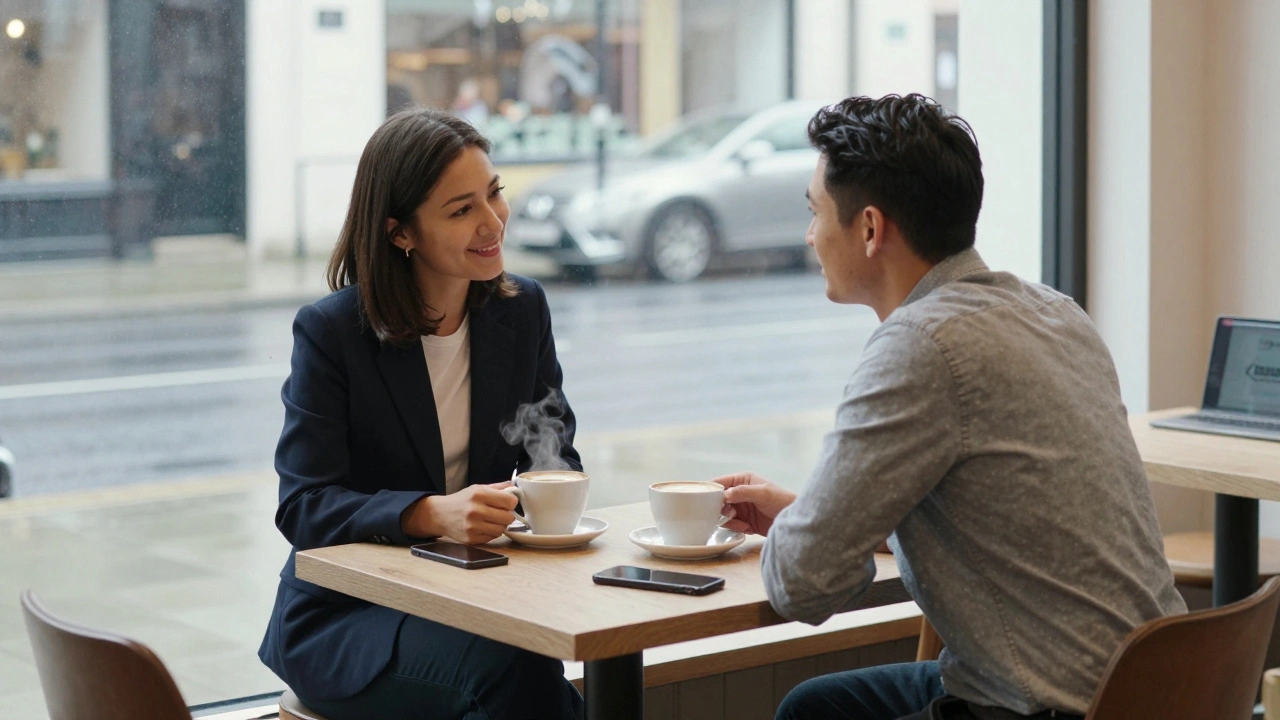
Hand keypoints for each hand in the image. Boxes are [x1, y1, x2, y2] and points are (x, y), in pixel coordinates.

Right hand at [402, 482, 517, 544]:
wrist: (440, 514)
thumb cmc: (461, 500)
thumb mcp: (477, 488)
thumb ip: (498, 488)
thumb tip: (516, 489)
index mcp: (479, 494)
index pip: (509, 501)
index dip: (512, 502)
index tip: (508, 503)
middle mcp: (476, 510)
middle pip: (508, 517)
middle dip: (507, 515)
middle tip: (500, 512)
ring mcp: (473, 526)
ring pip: (501, 529)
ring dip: (500, 525)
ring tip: (492, 520)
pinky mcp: (471, 539)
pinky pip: (492, 537)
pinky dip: (491, 533)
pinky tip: (484, 527)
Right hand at [712, 472, 795, 536]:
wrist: (793, 521)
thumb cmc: (782, 501)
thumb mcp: (763, 493)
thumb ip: (742, 492)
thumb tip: (724, 495)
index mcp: (743, 480)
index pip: (721, 482)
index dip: (711, 490)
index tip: (704, 499)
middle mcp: (740, 493)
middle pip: (719, 500)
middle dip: (721, 509)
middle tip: (730, 514)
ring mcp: (741, 508)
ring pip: (723, 514)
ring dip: (730, 520)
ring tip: (743, 523)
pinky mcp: (744, 521)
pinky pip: (732, 525)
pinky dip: (737, 528)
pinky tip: (748, 528)